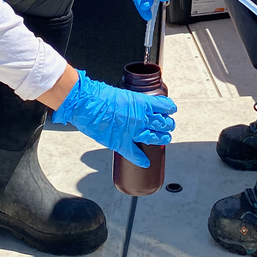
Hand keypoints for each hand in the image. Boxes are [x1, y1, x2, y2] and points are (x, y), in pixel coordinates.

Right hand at [50, 70, 176, 166]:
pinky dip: (141, 159)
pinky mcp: (121, 143)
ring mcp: (132, 131)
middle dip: (167, 124)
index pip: (162, 105)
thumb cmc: (98, 95)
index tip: (171, 109)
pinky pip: (134, 154)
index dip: (168, 108)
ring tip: (166, 138)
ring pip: (153, 137)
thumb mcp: (120, 93)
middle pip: (161, 123)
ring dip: (161, 138)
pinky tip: (146, 162)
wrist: (85, 103)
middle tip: (169, 125)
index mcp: (140, 102)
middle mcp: (140, 117)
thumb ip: (129, 102)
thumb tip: (130, 107)